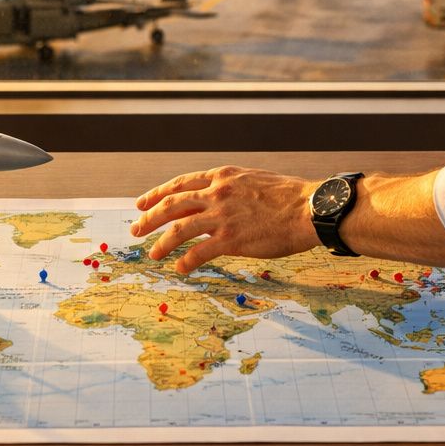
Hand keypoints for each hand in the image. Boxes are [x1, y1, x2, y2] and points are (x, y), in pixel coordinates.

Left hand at [132, 165, 318, 273]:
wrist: (309, 209)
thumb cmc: (289, 196)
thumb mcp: (253, 180)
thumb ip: (232, 187)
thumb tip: (218, 197)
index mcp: (223, 176)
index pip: (180, 184)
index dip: (157, 194)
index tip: (142, 203)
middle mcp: (217, 193)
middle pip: (171, 205)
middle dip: (149, 217)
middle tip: (135, 229)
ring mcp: (222, 216)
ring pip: (179, 229)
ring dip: (162, 243)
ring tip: (152, 254)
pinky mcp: (231, 239)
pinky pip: (199, 253)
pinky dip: (186, 261)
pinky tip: (180, 268)